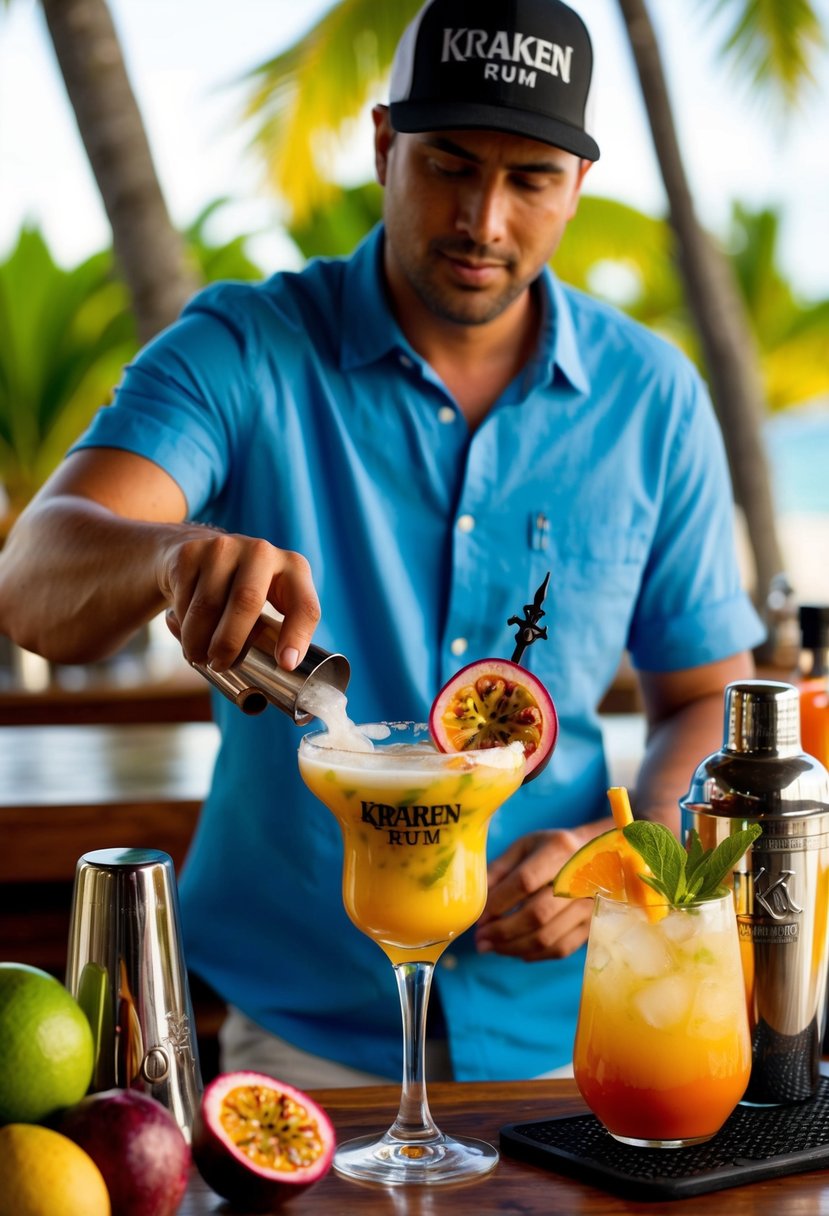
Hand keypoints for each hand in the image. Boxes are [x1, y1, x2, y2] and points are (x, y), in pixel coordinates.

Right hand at [158, 527, 319, 671]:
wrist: (201, 550)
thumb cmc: (242, 590)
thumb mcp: (269, 603)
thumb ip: (272, 632)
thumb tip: (266, 677)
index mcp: (294, 569)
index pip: (304, 605)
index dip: (297, 636)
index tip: (286, 664)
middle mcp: (262, 552)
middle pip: (247, 601)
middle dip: (230, 642)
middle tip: (220, 665)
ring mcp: (225, 548)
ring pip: (209, 604)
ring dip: (200, 640)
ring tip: (199, 656)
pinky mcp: (192, 552)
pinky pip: (185, 598)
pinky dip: (183, 625)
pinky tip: (187, 633)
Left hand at [475, 829, 592, 961]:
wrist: (595, 856)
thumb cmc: (551, 850)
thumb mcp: (524, 847)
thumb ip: (499, 869)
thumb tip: (476, 899)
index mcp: (559, 849)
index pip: (525, 881)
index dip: (498, 902)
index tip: (479, 917)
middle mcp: (580, 878)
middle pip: (538, 914)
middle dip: (502, 931)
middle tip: (480, 939)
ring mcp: (589, 905)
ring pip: (548, 937)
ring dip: (513, 947)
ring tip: (491, 947)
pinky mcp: (592, 925)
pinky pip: (560, 949)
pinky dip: (533, 954)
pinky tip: (515, 950)